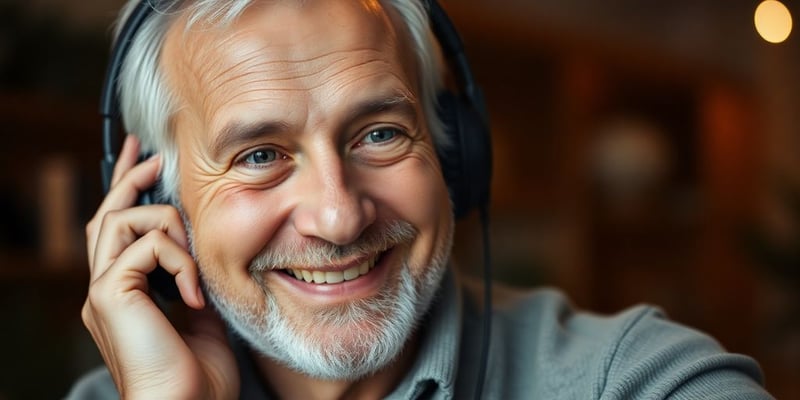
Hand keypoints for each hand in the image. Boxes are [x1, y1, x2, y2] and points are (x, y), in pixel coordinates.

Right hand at [82, 135, 238, 398]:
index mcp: (126, 294)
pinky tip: (195, 294)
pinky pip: (145, 247)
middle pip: (108, 216)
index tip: (147, 164)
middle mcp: (106, 288)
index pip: (119, 232)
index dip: (129, 193)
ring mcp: (104, 290)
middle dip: (131, 179)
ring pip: (120, 220)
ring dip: (167, 225)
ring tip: (195, 258)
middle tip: (154, 158)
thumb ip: (196, 284)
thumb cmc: (198, 378)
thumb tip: (204, 259)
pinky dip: (180, 261)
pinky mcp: (110, 294)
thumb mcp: (203, 320)